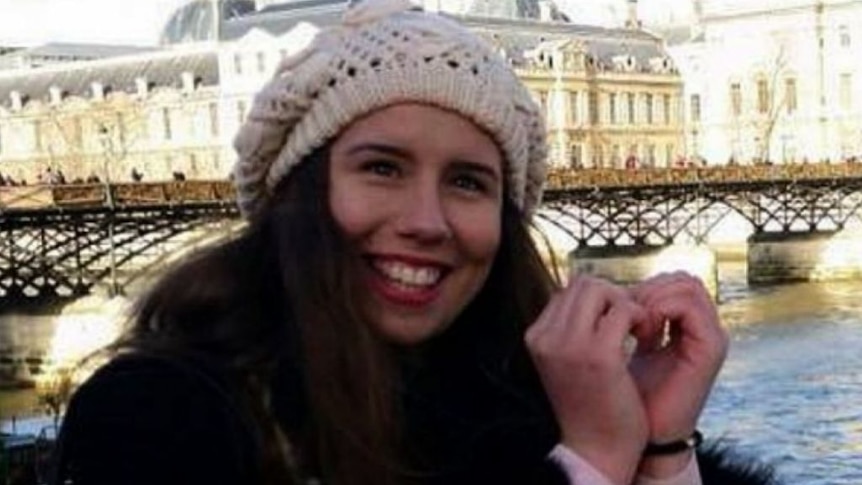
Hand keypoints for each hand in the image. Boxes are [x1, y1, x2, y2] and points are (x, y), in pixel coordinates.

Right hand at [526, 275, 649, 484]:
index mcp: (536, 336)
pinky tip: (646, 339)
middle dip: (613, 296)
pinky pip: (624, 310)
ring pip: (601, 289)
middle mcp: (546, 336)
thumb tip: (593, 290)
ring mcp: (569, 344)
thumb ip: (571, 327)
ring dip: (626, 304)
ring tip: (637, 331)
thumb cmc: (590, 403)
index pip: (567, 291)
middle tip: (631, 324)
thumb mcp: (567, 360)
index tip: (616, 325)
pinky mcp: (598, 354)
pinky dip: (640, 318)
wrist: (598, 448)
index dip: (598, 301)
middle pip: (584, 283)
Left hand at [630, 272, 728, 444]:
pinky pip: (690, 307)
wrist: (644, 434)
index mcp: (686, 325)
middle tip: (625, 315)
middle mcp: (703, 327)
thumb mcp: (626, 347)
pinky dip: (661, 309)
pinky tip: (643, 332)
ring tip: (634, 325)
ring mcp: (710, 336)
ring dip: (653, 298)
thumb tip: (612, 288)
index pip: (673, 280)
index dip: (644, 286)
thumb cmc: (631, 393)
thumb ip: (631, 318)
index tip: (620, 311)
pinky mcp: (711, 349)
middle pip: (682, 278)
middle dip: (648, 288)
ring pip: (688, 285)